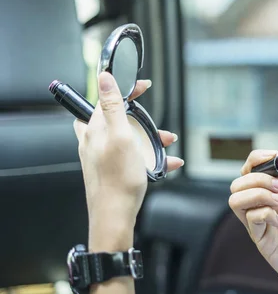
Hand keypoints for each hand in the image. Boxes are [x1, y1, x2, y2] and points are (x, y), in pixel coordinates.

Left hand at [73, 74, 183, 249]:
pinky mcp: (110, 168)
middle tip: (158, 127)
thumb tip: (103, 78)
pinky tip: (167, 164)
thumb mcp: (121, 137)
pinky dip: (149, 157)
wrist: (114, 216)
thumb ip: (111, 106)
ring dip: (150, 139)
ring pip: (129, 137)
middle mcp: (94, 139)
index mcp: (94, 128)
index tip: (144, 86)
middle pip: (120, 118)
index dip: (127, 89)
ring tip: (167, 145)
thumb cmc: (118, 181)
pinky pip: (132, 155)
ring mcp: (101, 154)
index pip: (108, 98)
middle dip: (144, 120)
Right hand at [229, 150, 277, 293]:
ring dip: (259, 194)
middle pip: (238, 183)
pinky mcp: (259, 239)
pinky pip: (250, 218)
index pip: (250, 171)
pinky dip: (266, 213)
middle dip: (258, 178)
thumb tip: (277, 166)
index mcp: (270, 195)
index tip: (274, 156)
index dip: (256, 159)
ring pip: (236, 199)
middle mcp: (259, 208)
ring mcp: (257, 224)